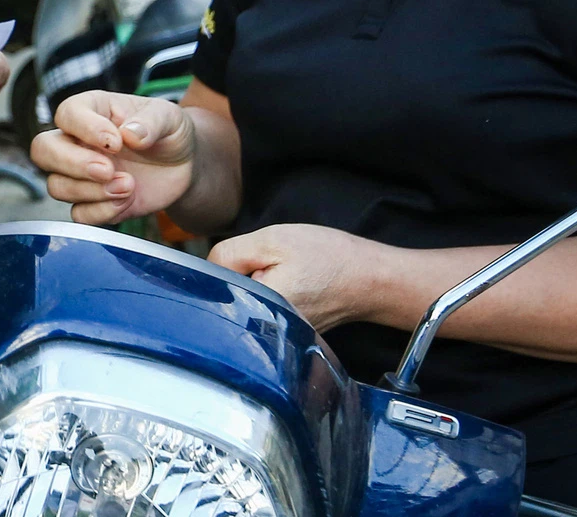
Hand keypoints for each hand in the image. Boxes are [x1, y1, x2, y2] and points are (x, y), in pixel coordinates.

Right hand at [30, 91, 195, 225]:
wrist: (184, 165)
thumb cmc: (169, 131)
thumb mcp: (170, 117)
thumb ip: (152, 121)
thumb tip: (131, 134)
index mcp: (92, 110)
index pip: (67, 114)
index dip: (86, 129)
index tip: (117, 142)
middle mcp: (78, 141)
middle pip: (43, 150)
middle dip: (73, 163)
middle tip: (108, 170)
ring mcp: (81, 174)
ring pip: (57, 186)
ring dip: (92, 191)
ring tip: (129, 185)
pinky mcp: (92, 202)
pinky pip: (78, 214)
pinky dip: (102, 212)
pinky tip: (126, 200)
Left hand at [207, 224, 381, 329]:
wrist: (370, 279)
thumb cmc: (327, 256)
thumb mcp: (273, 240)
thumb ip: (231, 254)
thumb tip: (207, 270)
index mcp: (257, 309)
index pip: (214, 289)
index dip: (227, 266)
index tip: (252, 258)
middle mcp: (265, 333)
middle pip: (229, 299)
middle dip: (242, 277)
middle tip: (274, 265)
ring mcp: (276, 337)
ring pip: (246, 305)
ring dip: (256, 286)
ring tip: (286, 275)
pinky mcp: (285, 335)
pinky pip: (262, 312)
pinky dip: (269, 296)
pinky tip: (291, 286)